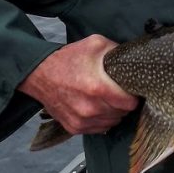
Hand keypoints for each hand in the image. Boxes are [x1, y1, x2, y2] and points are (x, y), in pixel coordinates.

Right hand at [18, 34, 139, 134]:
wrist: (40, 74)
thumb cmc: (68, 58)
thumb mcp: (95, 44)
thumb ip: (117, 50)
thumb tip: (133, 58)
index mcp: (98, 88)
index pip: (130, 104)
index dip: (134, 96)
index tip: (131, 89)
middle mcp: (91, 108)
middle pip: (122, 113)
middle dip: (123, 103)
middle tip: (118, 92)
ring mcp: (82, 120)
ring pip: (112, 122)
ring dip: (113, 112)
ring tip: (107, 99)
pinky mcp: (74, 128)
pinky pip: (99, 128)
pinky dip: (102, 120)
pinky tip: (97, 107)